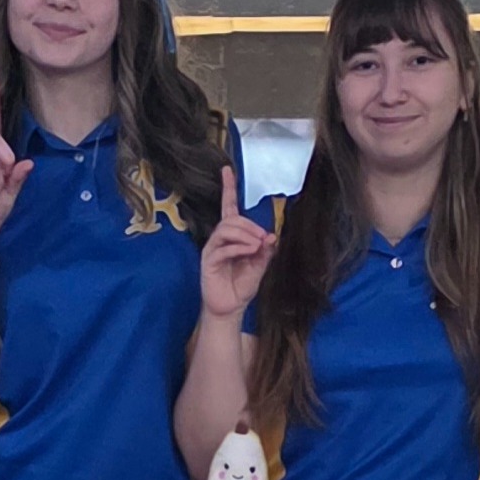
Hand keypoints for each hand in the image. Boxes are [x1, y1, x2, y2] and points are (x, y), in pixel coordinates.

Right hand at [199, 168, 272, 320]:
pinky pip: (223, 247)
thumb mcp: (259, 267)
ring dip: (245, 234)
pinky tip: (249, 252)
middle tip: (263, 238)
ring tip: (257, 246)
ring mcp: (213, 249)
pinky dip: (239, 247)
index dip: (228, 189)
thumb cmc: (242, 286)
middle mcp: (220, 239)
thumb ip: (264, 252)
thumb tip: (271, 236)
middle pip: (231, 218)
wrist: (231, 308)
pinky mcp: (208, 261)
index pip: (229, 208)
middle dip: (250, 225)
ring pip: (226, 229)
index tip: (227, 170)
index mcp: (232, 236)